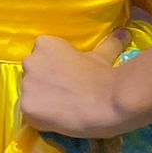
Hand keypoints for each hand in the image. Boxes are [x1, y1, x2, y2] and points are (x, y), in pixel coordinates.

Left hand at [19, 29, 134, 138]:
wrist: (107, 101)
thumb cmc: (104, 75)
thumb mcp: (103, 55)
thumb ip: (108, 43)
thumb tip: (125, 33)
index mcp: (44, 44)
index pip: (41, 58)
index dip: (54, 70)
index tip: (69, 78)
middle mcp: (30, 61)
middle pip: (32, 76)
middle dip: (44, 84)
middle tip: (67, 94)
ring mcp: (26, 85)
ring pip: (30, 95)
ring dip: (42, 102)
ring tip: (64, 108)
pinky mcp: (26, 107)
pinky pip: (31, 114)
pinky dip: (41, 119)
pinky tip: (59, 119)